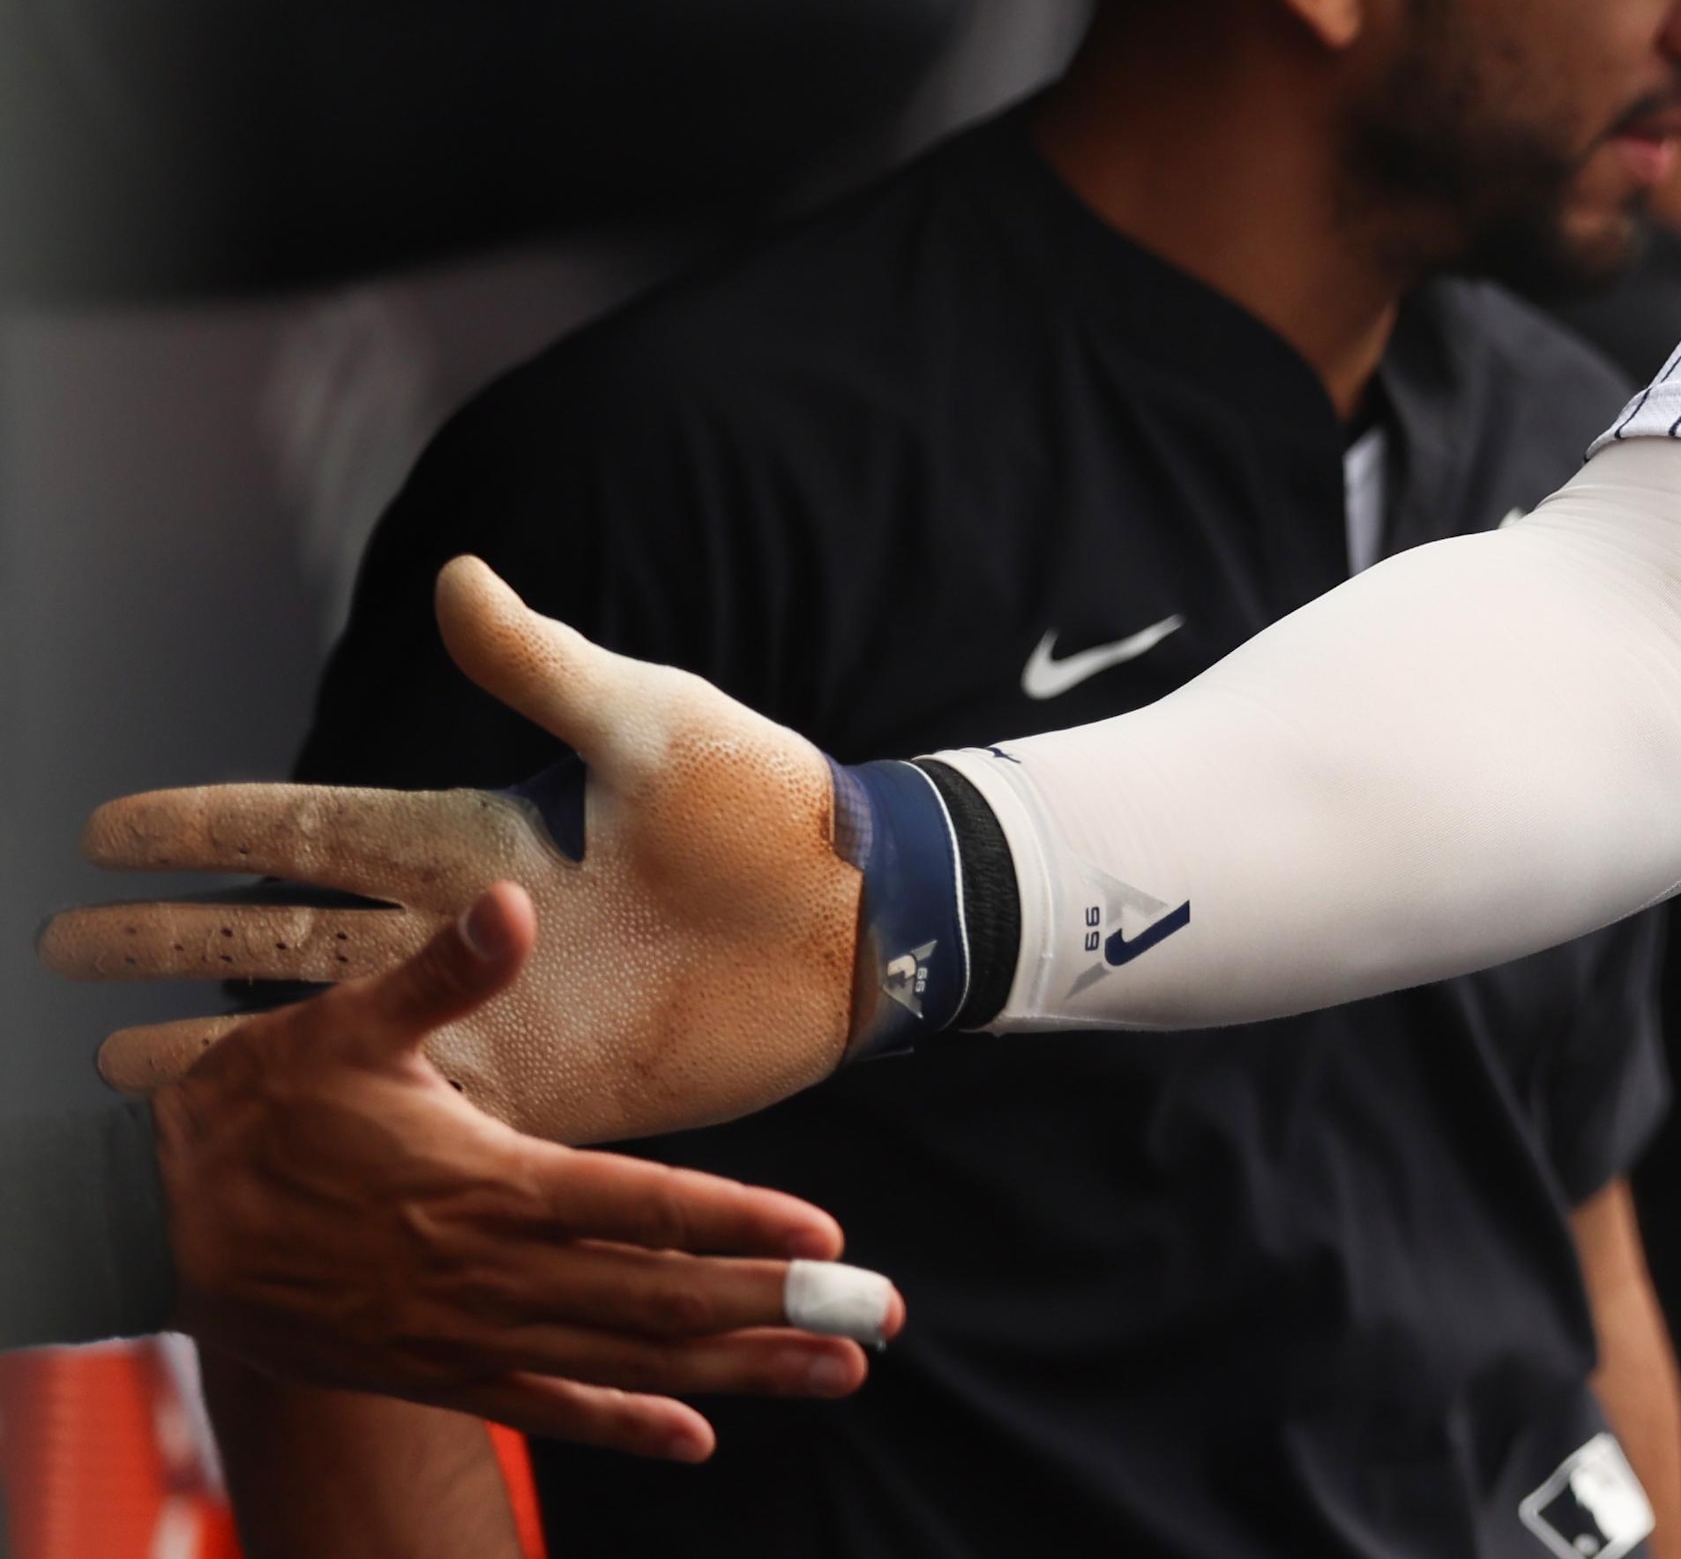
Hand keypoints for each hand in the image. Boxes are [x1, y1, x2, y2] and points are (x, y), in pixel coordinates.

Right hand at [43, 557, 865, 1142]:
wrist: (859, 919)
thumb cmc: (768, 808)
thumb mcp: (647, 721)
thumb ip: (540, 665)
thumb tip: (453, 574)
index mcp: (482, 837)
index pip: (309, 830)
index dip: (210, 830)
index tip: (107, 829)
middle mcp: (464, 931)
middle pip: (279, 933)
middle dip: (169, 938)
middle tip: (61, 945)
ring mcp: (492, 1015)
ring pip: (317, 1032)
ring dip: (212, 1043)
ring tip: (104, 1065)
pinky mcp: (537, 1087)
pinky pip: (400, 1113)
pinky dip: (317, 1128)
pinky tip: (245, 1141)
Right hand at [157, 881, 897, 1459]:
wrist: (151, 1222)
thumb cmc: (258, 1112)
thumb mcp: (346, 1027)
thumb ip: (444, 974)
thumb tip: (515, 901)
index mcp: (491, 1183)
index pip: (645, 1210)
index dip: (740, 1224)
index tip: (827, 1238)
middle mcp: (493, 1271)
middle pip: (662, 1299)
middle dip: (777, 1310)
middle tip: (875, 1319)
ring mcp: (465, 1333)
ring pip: (625, 1362)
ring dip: (737, 1370)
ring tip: (835, 1373)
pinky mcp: (433, 1371)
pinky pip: (545, 1410)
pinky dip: (624, 1424)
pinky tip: (698, 1434)